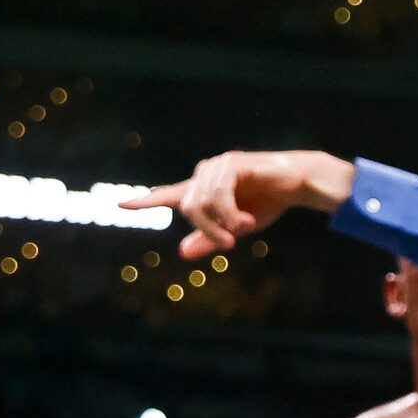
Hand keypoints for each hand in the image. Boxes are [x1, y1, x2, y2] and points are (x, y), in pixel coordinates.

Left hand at [124, 151, 354, 260]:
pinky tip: (246, 221)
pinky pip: (219, 196)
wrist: (299, 183)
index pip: (168, 196)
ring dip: (219, 225)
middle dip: (206, 231)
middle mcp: (205, 175)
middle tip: (228, 245)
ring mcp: (217, 167)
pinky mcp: (232, 164)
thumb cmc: (268, 202)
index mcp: (203, 189)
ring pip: (200, 204)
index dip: (144, 201)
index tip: (119, 205)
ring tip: (238, 235)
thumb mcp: (237, 227)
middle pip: (188, 208)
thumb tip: (182, 254)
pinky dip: (230, 215)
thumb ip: (210, 239)